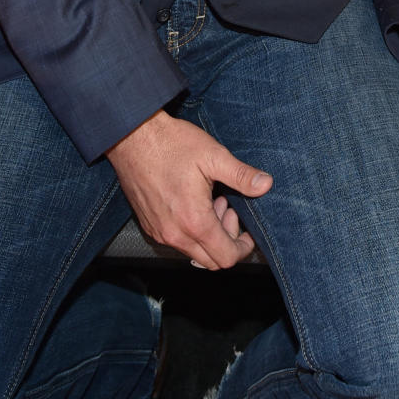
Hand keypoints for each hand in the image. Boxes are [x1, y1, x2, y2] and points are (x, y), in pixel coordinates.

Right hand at [107, 111, 272, 269]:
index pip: (226, 257)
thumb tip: (266, 185)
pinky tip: (193, 201)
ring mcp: (159, 232)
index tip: (248, 230)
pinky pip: (176, 242)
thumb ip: (241, 175)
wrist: (132, 137)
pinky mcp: (149, 225)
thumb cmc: (172, 144)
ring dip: (209, 234)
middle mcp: (174, 234)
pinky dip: (191, 230)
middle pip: (210, 261)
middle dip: (227, 240)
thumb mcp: (213, 156)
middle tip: (228, 207)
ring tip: (211, 200)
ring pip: (193, 252)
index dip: (243, 248)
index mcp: (194, 221)